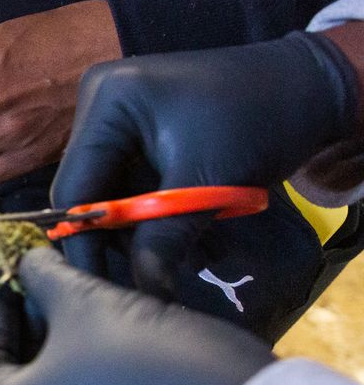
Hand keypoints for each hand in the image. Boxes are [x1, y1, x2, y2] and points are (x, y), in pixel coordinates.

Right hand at [53, 32, 359, 296]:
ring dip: (146, 230)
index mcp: (106, 102)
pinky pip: (135, 182)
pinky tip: (190, 233)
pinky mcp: (139, 130)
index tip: (99, 289)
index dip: (85, 241)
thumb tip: (146, 297)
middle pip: (90, 191)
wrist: (310, 87)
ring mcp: (119, 116)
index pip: (74, 187)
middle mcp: (100, 104)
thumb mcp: (206, 185)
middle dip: (124, 236)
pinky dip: (159, 212)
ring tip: (190, 256)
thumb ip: (165, 240)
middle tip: (154, 275)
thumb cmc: (256, 122)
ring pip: (113, 192)